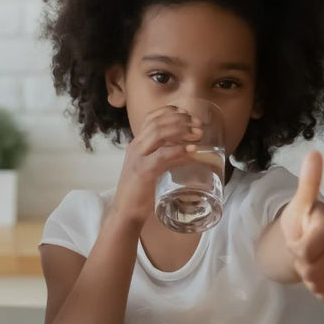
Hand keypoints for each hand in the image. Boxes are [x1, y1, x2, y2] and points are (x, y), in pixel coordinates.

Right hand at [109, 105, 201, 223]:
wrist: (125, 211)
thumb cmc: (140, 191)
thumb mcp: (152, 168)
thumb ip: (165, 157)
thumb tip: (187, 150)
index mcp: (137, 144)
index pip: (151, 118)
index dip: (171, 112)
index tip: (188, 115)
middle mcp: (136, 147)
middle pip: (157, 122)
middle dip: (181, 119)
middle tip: (198, 124)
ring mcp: (138, 158)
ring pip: (159, 133)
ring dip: (181, 130)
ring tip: (198, 134)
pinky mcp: (143, 171)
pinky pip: (162, 155)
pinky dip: (178, 150)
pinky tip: (192, 150)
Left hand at [279, 152, 323, 301]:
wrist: (311, 240)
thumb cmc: (303, 221)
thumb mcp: (299, 203)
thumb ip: (308, 182)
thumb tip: (314, 153)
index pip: (304, 249)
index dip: (296, 248)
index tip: (296, 239)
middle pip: (310, 269)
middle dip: (300, 264)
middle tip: (301, 252)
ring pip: (318, 283)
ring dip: (308, 276)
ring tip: (309, 262)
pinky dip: (317, 288)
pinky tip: (319, 273)